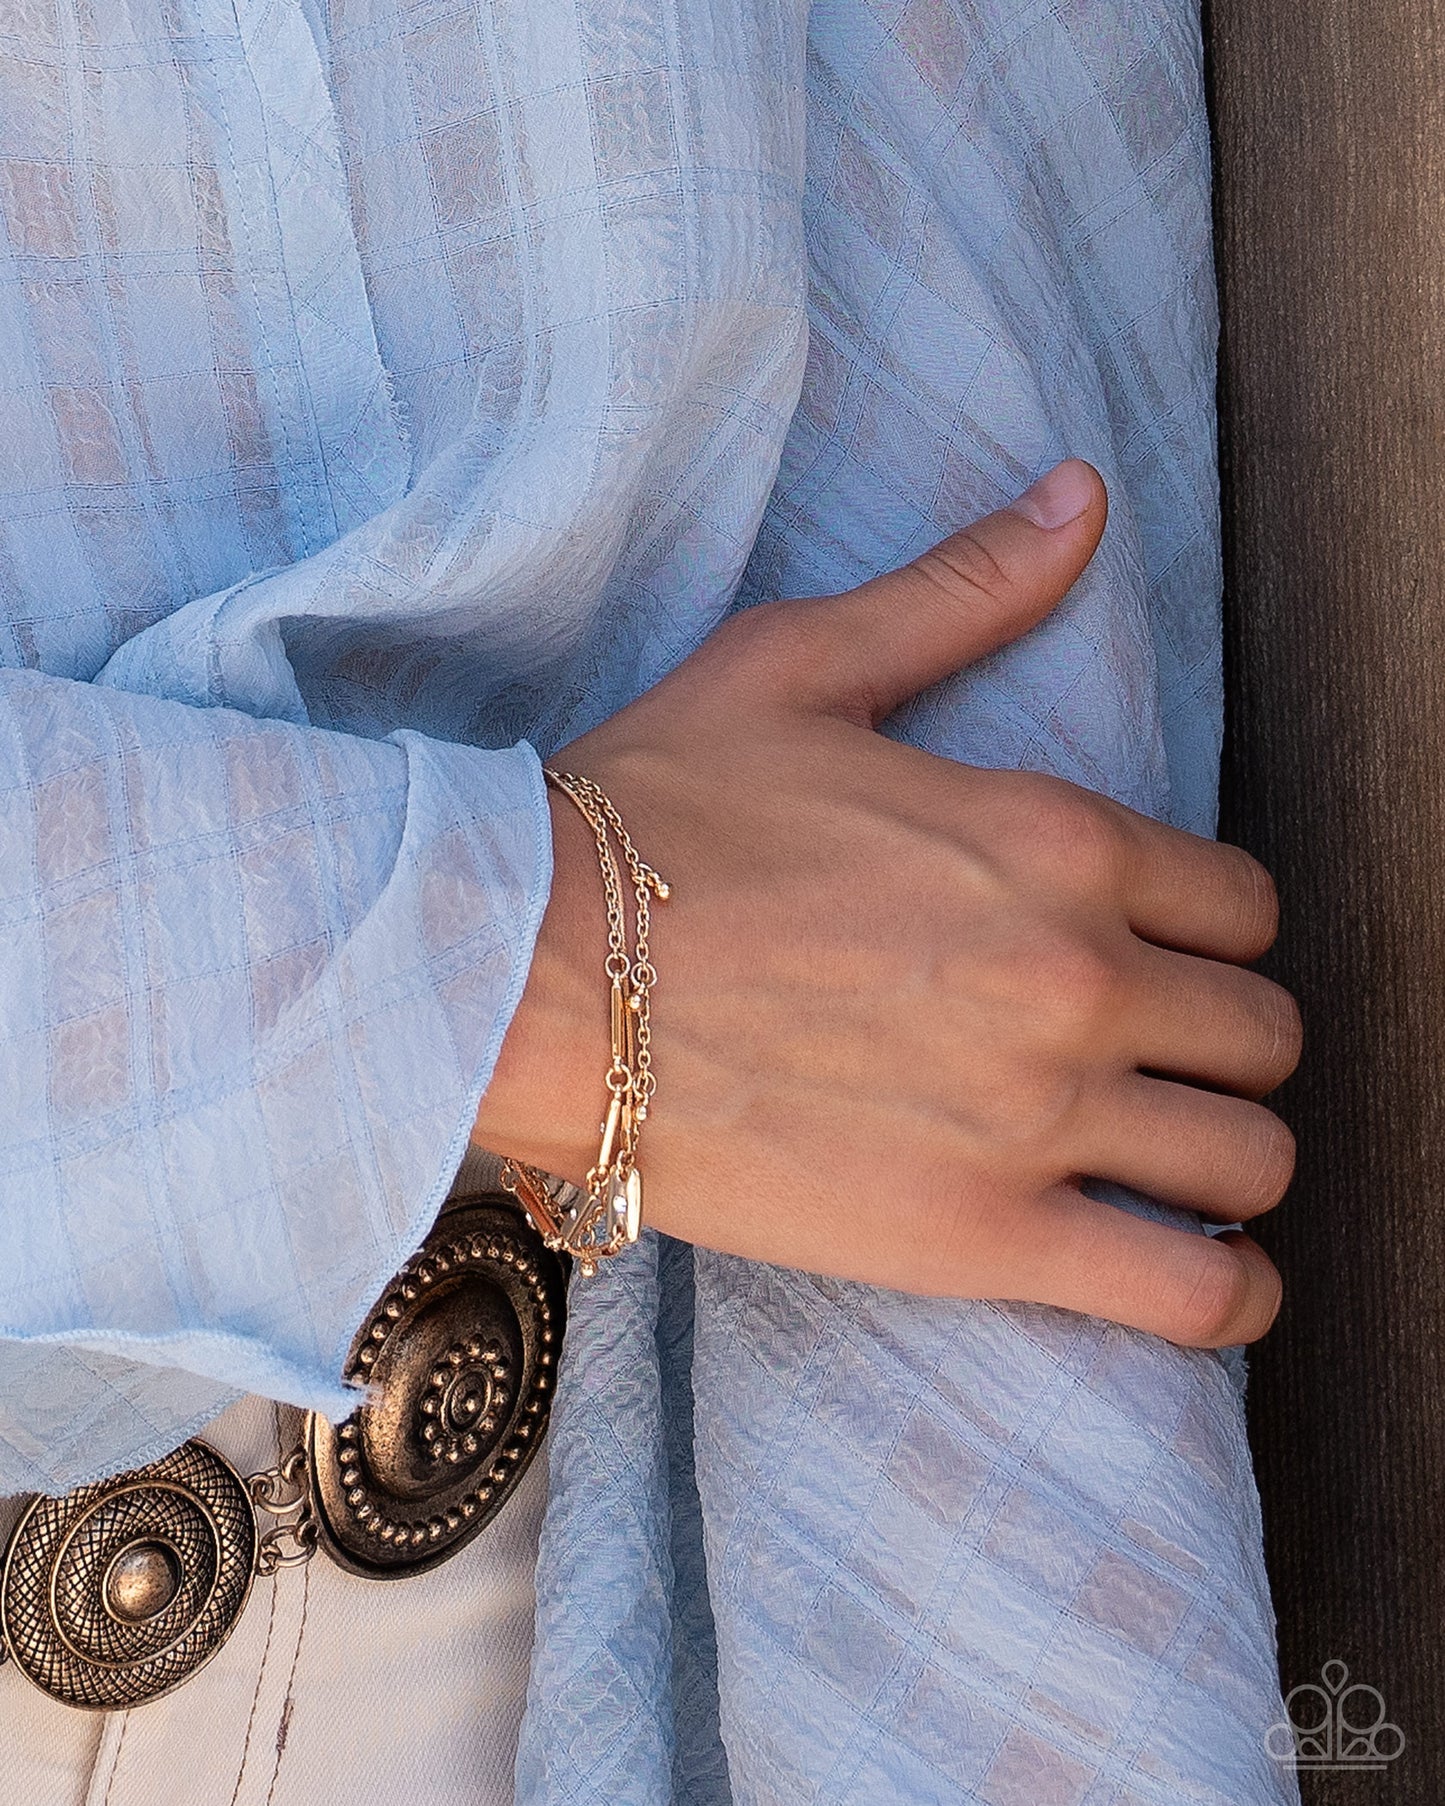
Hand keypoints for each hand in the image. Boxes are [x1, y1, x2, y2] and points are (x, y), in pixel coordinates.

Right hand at [473, 460, 1300, 1344]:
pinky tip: (1194, 1278)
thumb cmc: (644, 815)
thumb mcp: (801, 668)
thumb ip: (963, 590)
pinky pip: (1189, 1299)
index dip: (1211, 932)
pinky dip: (1226, 1302)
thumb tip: (1081, 497)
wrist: (513, 971)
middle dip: (1222, 1041)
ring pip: (1252, 1161)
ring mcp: (1035, 1114)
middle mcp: (1073, 973)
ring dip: (1230, 1161)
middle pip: (1262, 1031)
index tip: (1154, 958)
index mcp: (1051, 836)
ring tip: (1168, 1165)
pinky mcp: (979, 1237)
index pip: (1243, 902)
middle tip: (1151, 1060)